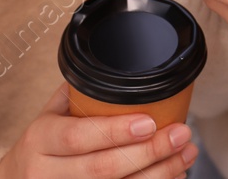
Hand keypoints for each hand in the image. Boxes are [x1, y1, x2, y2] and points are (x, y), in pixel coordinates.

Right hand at [0, 85, 197, 178]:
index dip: (114, 132)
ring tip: (187, 154)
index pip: (77, 137)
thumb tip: (124, 61)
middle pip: (102, 168)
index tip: (149, 122)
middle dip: (148, 153)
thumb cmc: (42, 143)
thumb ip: (80, 95)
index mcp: (40, 140)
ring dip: (158, 174)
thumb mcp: (49, 115)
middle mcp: (47, 172)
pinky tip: (175, 174)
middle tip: (181, 134)